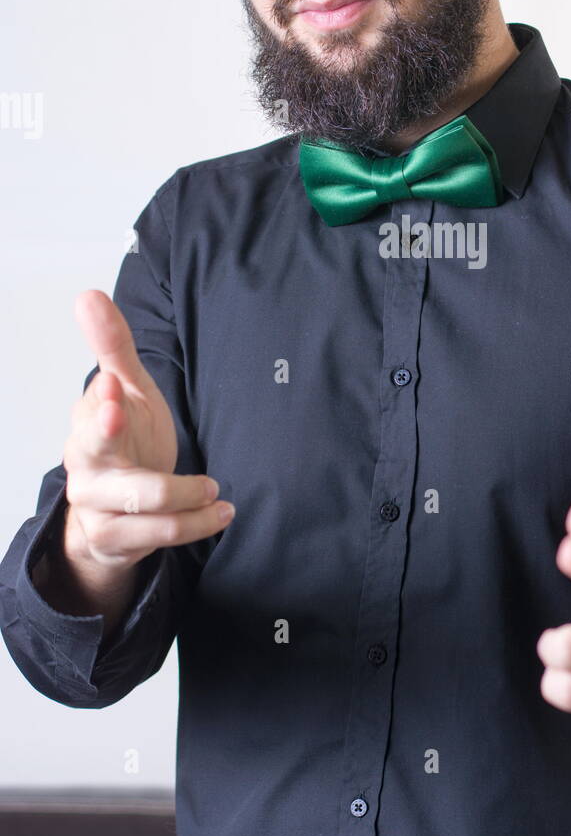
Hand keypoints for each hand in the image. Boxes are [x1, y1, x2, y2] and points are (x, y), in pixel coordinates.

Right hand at [61, 289, 232, 577]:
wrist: (115, 510)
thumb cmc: (126, 439)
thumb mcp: (126, 390)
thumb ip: (113, 345)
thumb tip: (88, 295)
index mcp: (89, 422)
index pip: (92, 409)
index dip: (102, 403)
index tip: (112, 387)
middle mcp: (85, 464)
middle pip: (95, 452)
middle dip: (110, 438)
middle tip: (124, 416)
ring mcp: (96, 504)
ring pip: (142, 502)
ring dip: (187, 497)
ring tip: (218, 491)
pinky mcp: (115, 540)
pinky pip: (158, 535)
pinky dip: (194, 525)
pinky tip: (220, 514)